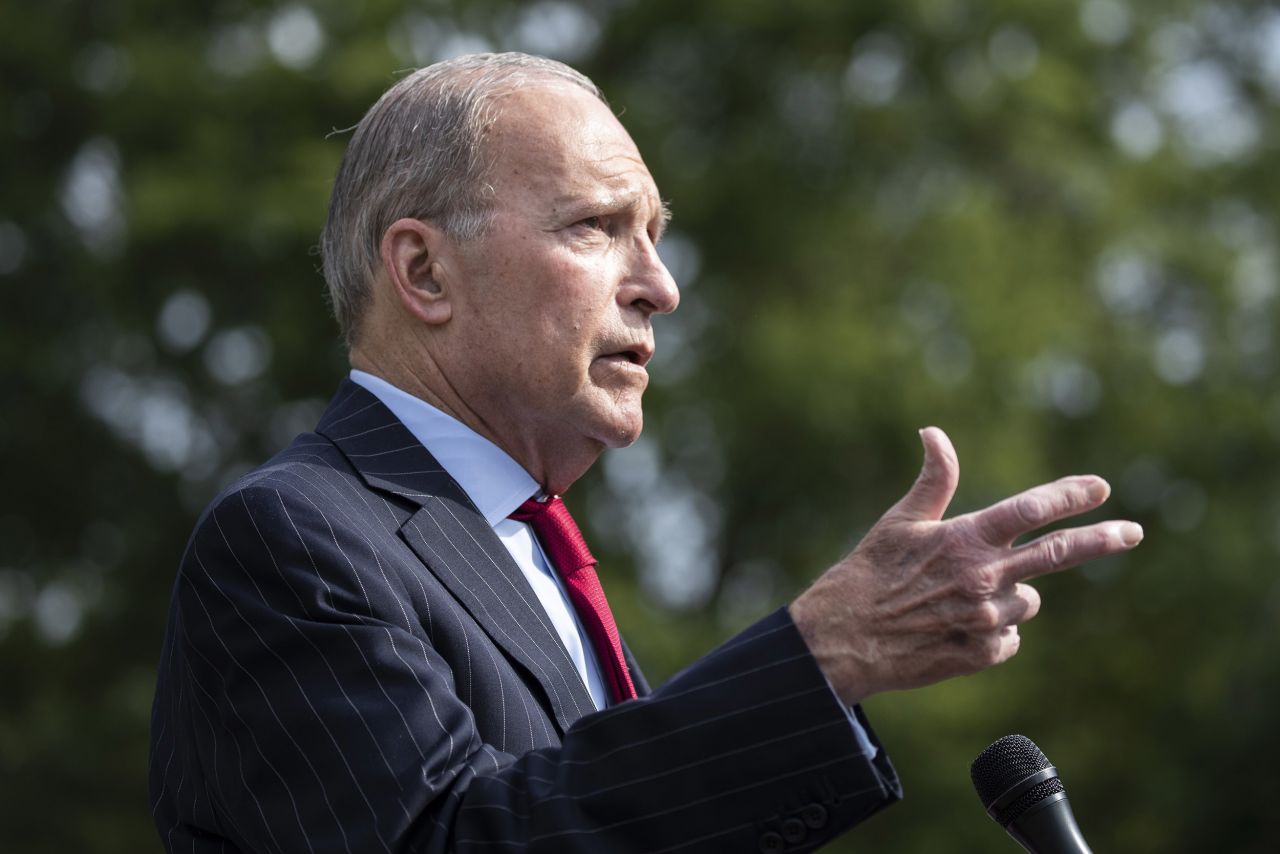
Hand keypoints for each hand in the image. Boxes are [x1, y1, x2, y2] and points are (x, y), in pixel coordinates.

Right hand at [788, 426, 1142, 704]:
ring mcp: (985, 617)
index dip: (1069, 496)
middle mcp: (983, 576)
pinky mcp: (981, 653)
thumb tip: (934, 432)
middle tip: (1133, 532)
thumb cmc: (869, 573)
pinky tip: (958, 627)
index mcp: (965, 538)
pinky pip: (1010, 638)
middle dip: (1101, 540)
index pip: (1030, 510)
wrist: (844, 639)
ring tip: (960, 599)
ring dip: (1009, 596)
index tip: (1100, 487)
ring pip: (1027, 602)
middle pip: (1057, 555)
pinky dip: (994, 631)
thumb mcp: (900, 521)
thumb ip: (933, 480)